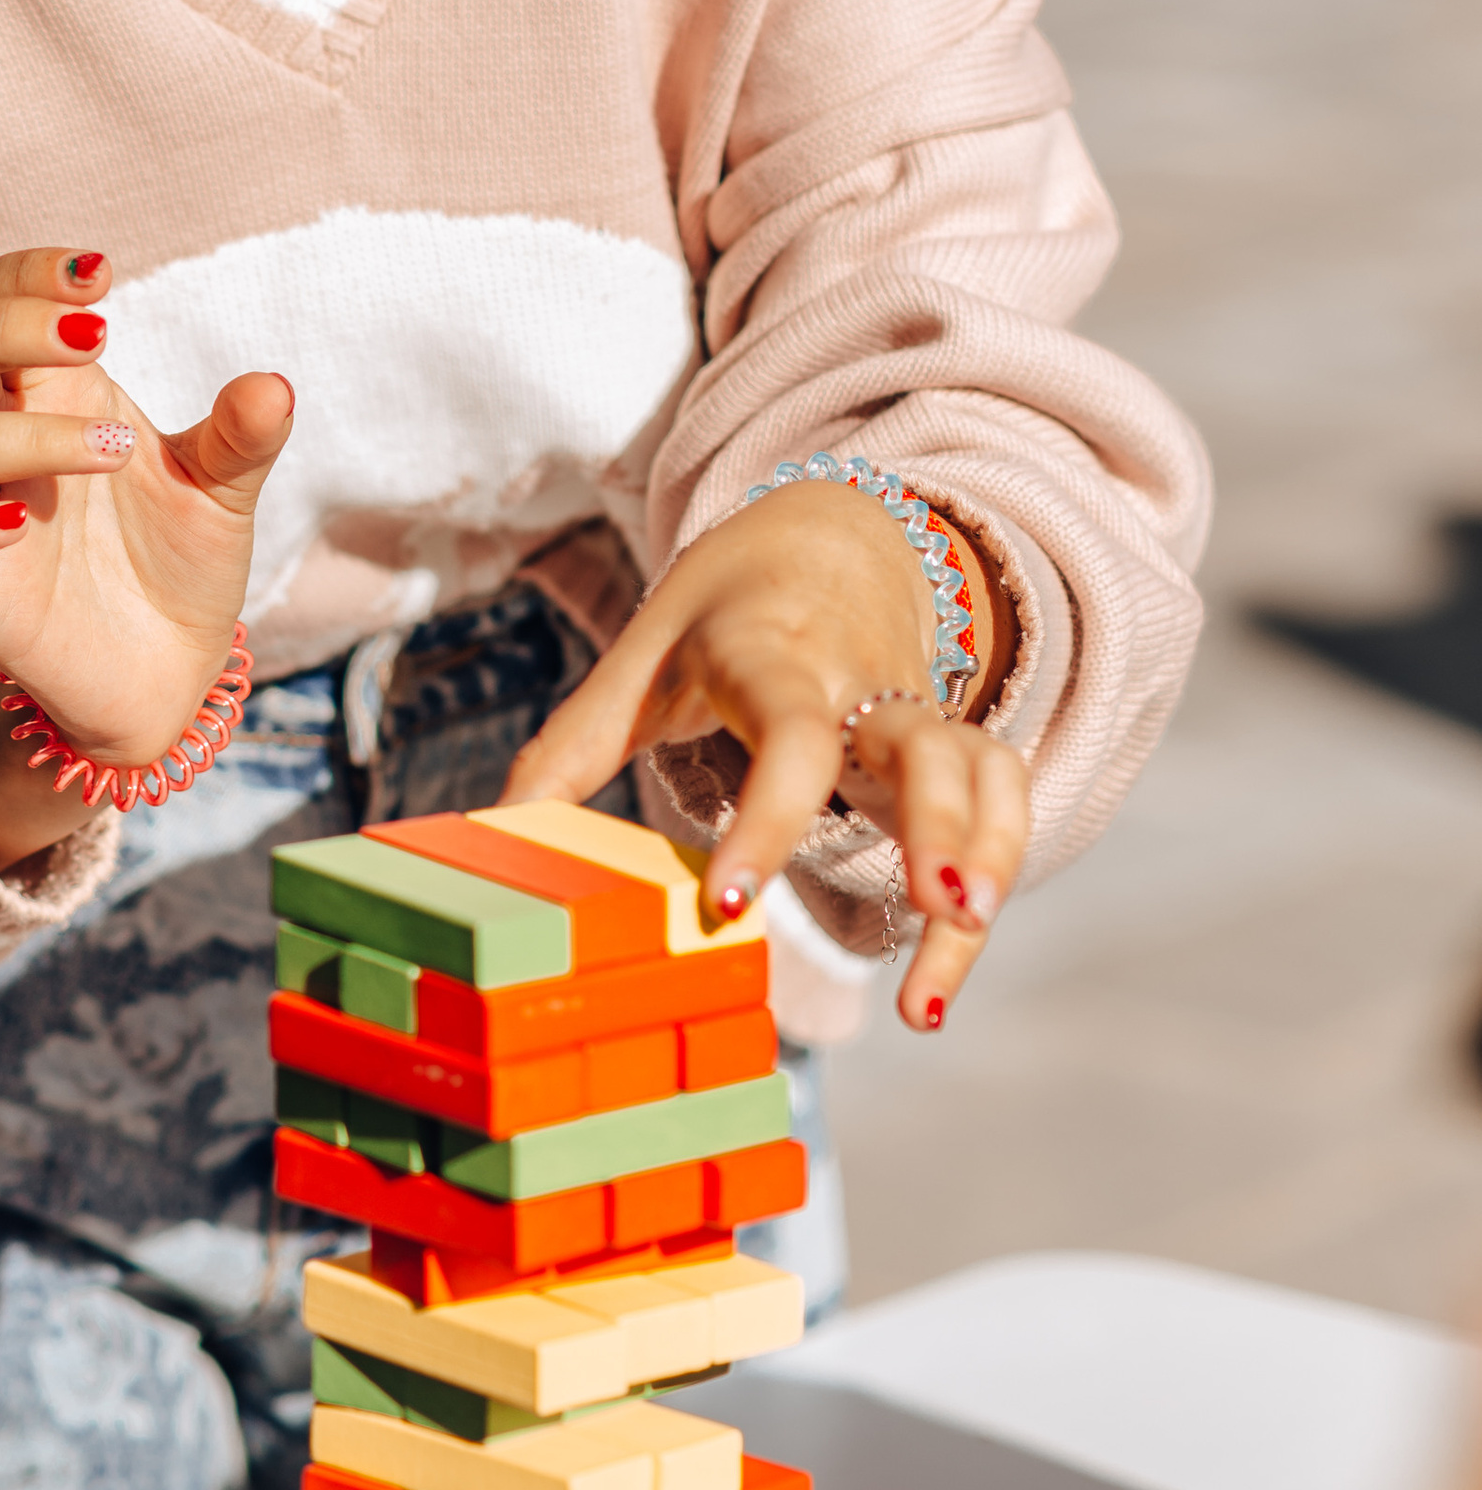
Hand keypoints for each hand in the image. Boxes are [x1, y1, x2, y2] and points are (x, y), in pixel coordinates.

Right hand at [0, 247, 292, 867]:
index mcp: (49, 398)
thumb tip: (273, 386)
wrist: (172, 675)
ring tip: (117, 451)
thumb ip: (241, 438)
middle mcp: (1, 447)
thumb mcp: (223, 493)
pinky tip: (16, 529)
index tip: (101, 275)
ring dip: (22, 435)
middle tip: (95, 338)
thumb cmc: (180, 563)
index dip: (23, 275)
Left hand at [500, 475, 1028, 1031]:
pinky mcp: (952, 740)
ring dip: (988, 858)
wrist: (828, 531)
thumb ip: (568, 750)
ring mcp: (917, 708)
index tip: (728, 906)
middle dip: (939, 827)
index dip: (768, 817)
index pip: (789, 733)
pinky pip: (1002, 793)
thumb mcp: (640, 658)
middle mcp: (859, 681)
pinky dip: (1002, 860)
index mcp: (771, 654)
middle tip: (934, 912)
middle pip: (921, 746)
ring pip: (981, 772)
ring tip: (948, 959)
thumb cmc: (720, 607)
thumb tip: (487, 834)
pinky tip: (953, 948)